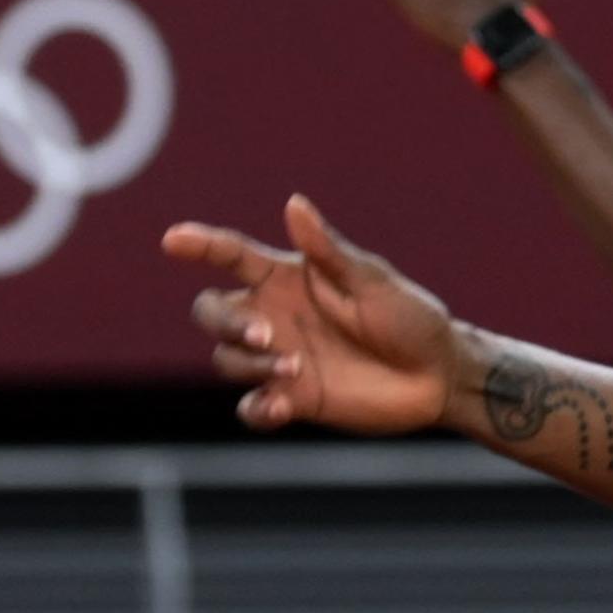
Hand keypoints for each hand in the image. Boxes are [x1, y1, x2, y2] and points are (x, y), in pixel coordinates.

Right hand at [165, 194, 459, 435]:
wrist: (439, 375)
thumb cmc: (410, 317)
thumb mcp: (372, 281)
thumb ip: (328, 251)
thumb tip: (294, 204)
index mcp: (288, 279)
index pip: (231, 257)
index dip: (200, 245)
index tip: (173, 240)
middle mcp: (274, 316)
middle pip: (211, 311)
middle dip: (224, 321)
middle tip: (264, 333)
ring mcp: (279, 359)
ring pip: (226, 360)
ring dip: (249, 364)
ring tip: (296, 367)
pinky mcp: (293, 400)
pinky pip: (252, 409)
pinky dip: (258, 408)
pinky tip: (280, 405)